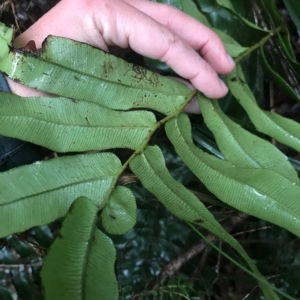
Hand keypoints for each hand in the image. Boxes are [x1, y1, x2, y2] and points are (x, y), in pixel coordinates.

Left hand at [9, 0, 234, 110]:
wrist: (18, 65)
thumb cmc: (37, 81)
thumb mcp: (80, 94)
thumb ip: (127, 101)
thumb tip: (169, 124)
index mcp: (99, 11)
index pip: (159, 39)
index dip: (193, 66)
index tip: (215, 90)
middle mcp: (112, 3)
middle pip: (171, 20)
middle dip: (205, 46)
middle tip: (229, 72)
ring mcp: (116, 12)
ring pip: (167, 25)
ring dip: (195, 49)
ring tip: (217, 72)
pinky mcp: (117, 27)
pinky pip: (154, 38)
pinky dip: (175, 57)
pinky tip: (188, 76)